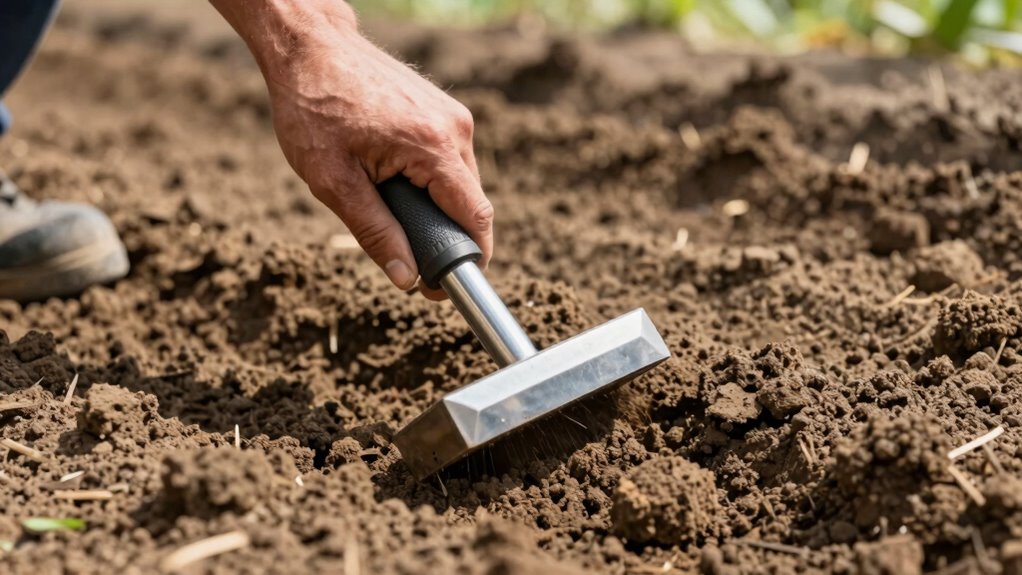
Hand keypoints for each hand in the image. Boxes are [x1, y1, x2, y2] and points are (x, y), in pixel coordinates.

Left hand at [211, 0, 492, 299]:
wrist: (310, 47)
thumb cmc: (314, 108)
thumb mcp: (333, 181)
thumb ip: (375, 232)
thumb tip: (406, 278)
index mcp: (433, 147)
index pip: (476, 217)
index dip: (470, 258)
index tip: (448, 285)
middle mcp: (454, 129)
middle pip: (470, 204)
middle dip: (444, 235)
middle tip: (406, 253)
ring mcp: (452, 115)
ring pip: (460, 183)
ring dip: (434, 205)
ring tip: (387, 203)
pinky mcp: (443, 109)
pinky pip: (450, 161)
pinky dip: (430, 180)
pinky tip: (392, 177)